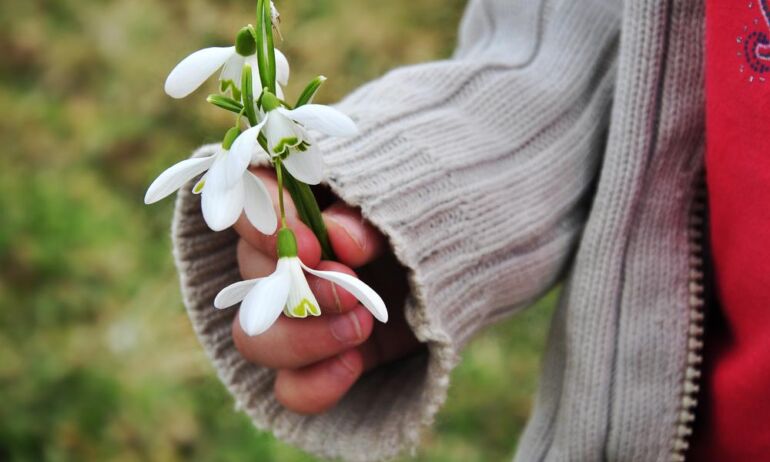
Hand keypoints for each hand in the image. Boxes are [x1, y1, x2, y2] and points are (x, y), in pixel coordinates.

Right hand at [231, 167, 422, 413]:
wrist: (467, 268)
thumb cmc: (429, 220)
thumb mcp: (406, 203)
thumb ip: (365, 214)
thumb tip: (338, 238)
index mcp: (298, 206)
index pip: (249, 205)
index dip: (264, 227)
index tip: (309, 245)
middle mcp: (284, 261)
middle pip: (250, 277)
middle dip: (301, 287)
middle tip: (352, 287)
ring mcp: (296, 317)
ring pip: (255, 339)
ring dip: (304, 337)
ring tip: (362, 325)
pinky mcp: (318, 363)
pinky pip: (289, 389)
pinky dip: (315, 384)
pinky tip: (353, 365)